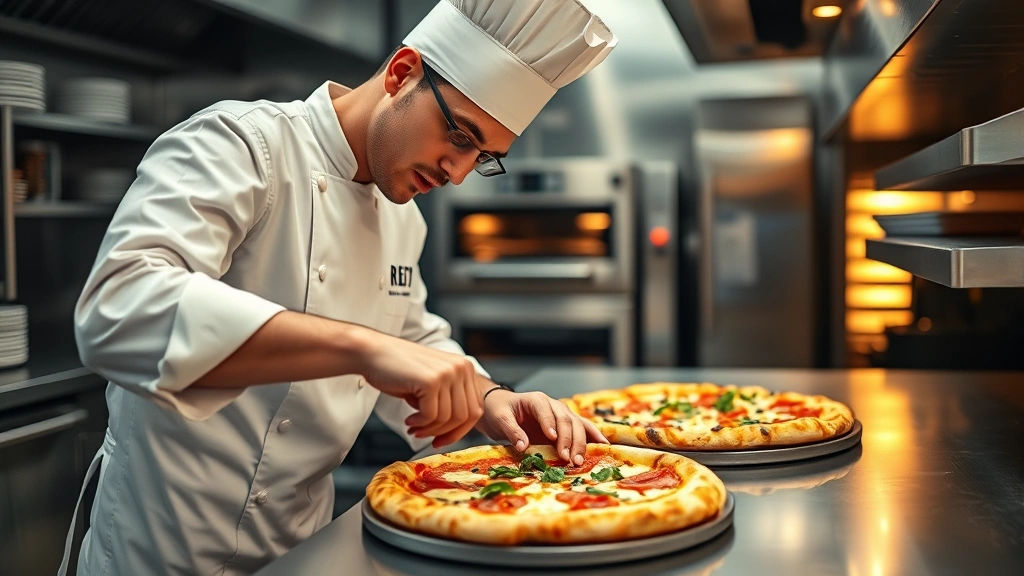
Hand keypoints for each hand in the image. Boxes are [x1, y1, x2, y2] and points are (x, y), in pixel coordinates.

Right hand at [357, 330, 482, 445]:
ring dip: (428, 429)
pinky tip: (408, 419)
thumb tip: (456, 431)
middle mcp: (461, 368)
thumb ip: (448, 400)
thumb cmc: (399, 370)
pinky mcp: (431, 381)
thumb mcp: (433, 383)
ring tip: (413, 427)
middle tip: (423, 436)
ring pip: (448, 418)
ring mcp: (447, 373)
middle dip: (444, 433)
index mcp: (465, 368)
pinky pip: (432, 416)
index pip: (474, 409)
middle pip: (465, 416)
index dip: (459, 430)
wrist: (373, 352)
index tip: (441, 440)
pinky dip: (419, 423)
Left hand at [478, 389, 608, 464]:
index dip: (549, 423)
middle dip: (568, 439)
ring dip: (581, 443)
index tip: (551, 439)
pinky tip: (603, 446)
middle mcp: (553, 405)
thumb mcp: (500, 419)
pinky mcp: (566, 424)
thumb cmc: (500, 411)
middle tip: (567, 459)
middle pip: (565, 419)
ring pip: (577, 425)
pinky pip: (583, 428)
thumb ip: (511, 431)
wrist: (503, 407)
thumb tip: (523, 446)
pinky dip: (594, 436)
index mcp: (536, 400)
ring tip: (579, 461)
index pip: (545, 409)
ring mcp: (562, 414)